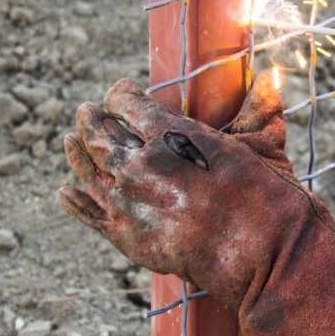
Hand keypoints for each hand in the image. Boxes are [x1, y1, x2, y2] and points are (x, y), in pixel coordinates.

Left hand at [58, 77, 334, 335]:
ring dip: (75, 150)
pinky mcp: (126, 237)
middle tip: (87, 112)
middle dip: (91, 119)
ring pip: (86, 168)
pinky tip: (65, 190)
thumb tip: (267, 79)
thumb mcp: (264, 146)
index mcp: (172, 134)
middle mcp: (141, 164)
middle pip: (98, 133)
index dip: (120, 95)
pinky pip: (87, 213)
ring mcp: (128, 202)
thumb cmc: (269, 198)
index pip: (127, 104)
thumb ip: (255, 112)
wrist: (263, 257)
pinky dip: (72, 199)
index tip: (120, 92)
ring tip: (70, 139)